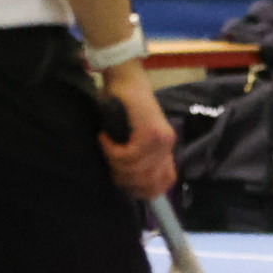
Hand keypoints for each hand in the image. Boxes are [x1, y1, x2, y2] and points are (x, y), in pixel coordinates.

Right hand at [99, 66, 175, 200]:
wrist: (127, 80)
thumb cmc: (124, 107)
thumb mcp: (133, 137)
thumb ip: (137, 157)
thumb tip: (130, 185)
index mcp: (166, 150)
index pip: (163, 183)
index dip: (144, 192)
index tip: (125, 187)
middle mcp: (167, 146)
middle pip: (146, 181)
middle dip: (123, 179)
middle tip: (109, 165)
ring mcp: (161, 140)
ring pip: (134, 169)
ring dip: (114, 164)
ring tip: (106, 150)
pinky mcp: (150, 132)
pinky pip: (128, 155)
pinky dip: (112, 151)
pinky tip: (105, 139)